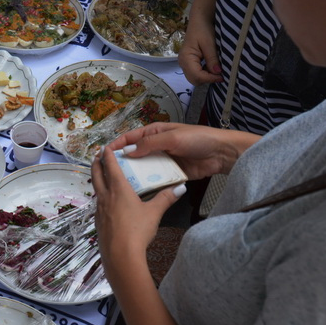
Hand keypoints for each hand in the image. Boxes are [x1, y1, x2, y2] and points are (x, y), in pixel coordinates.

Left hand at [91, 146, 184, 278]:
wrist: (120, 255)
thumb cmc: (137, 231)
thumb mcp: (154, 213)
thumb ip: (165, 198)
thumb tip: (180, 187)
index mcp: (118, 189)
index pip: (110, 166)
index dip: (108, 155)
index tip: (106, 146)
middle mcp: (105, 196)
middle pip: (96, 175)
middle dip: (96, 163)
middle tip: (98, 156)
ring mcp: (99, 210)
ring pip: (96, 189)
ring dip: (97, 179)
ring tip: (101, 176)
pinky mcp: (99, 222)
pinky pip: (98, 203)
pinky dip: (100, 196)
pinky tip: (106, 202)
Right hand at [104, 123, 255, 179]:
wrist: (221, 154)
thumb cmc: (198, 139)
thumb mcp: (172, 138)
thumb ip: (149, 144)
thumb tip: (128, 151)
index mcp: (155, 133)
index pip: (131, 138)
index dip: (117, 145)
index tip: (104, 155)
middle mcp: (157, 146)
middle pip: (135, 155)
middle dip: (123, 163)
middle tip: (109, 174)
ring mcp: (164, 161)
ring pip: (144, 169)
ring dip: (135, 175)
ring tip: (121, 186)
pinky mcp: (171, 174)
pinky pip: (157, 179)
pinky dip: (149, 184)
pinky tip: (139, 191)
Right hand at [179, 15, 222, 85]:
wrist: (200, 21)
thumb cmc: (203, 29)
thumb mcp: (209, 44)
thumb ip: (212, 59)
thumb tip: (218, 73)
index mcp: (186, 58)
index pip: (197, 76)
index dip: (210, 78)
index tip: (222, 76)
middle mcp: (183, 63)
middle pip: (194, 80)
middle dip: (207, 79)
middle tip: (220, 74)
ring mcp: (185, 64)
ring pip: (195, 79)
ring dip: (206, 77)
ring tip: (217, 71)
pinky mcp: (189, 63)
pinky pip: (196, 74)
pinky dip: (204, 74)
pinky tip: (212, 67)